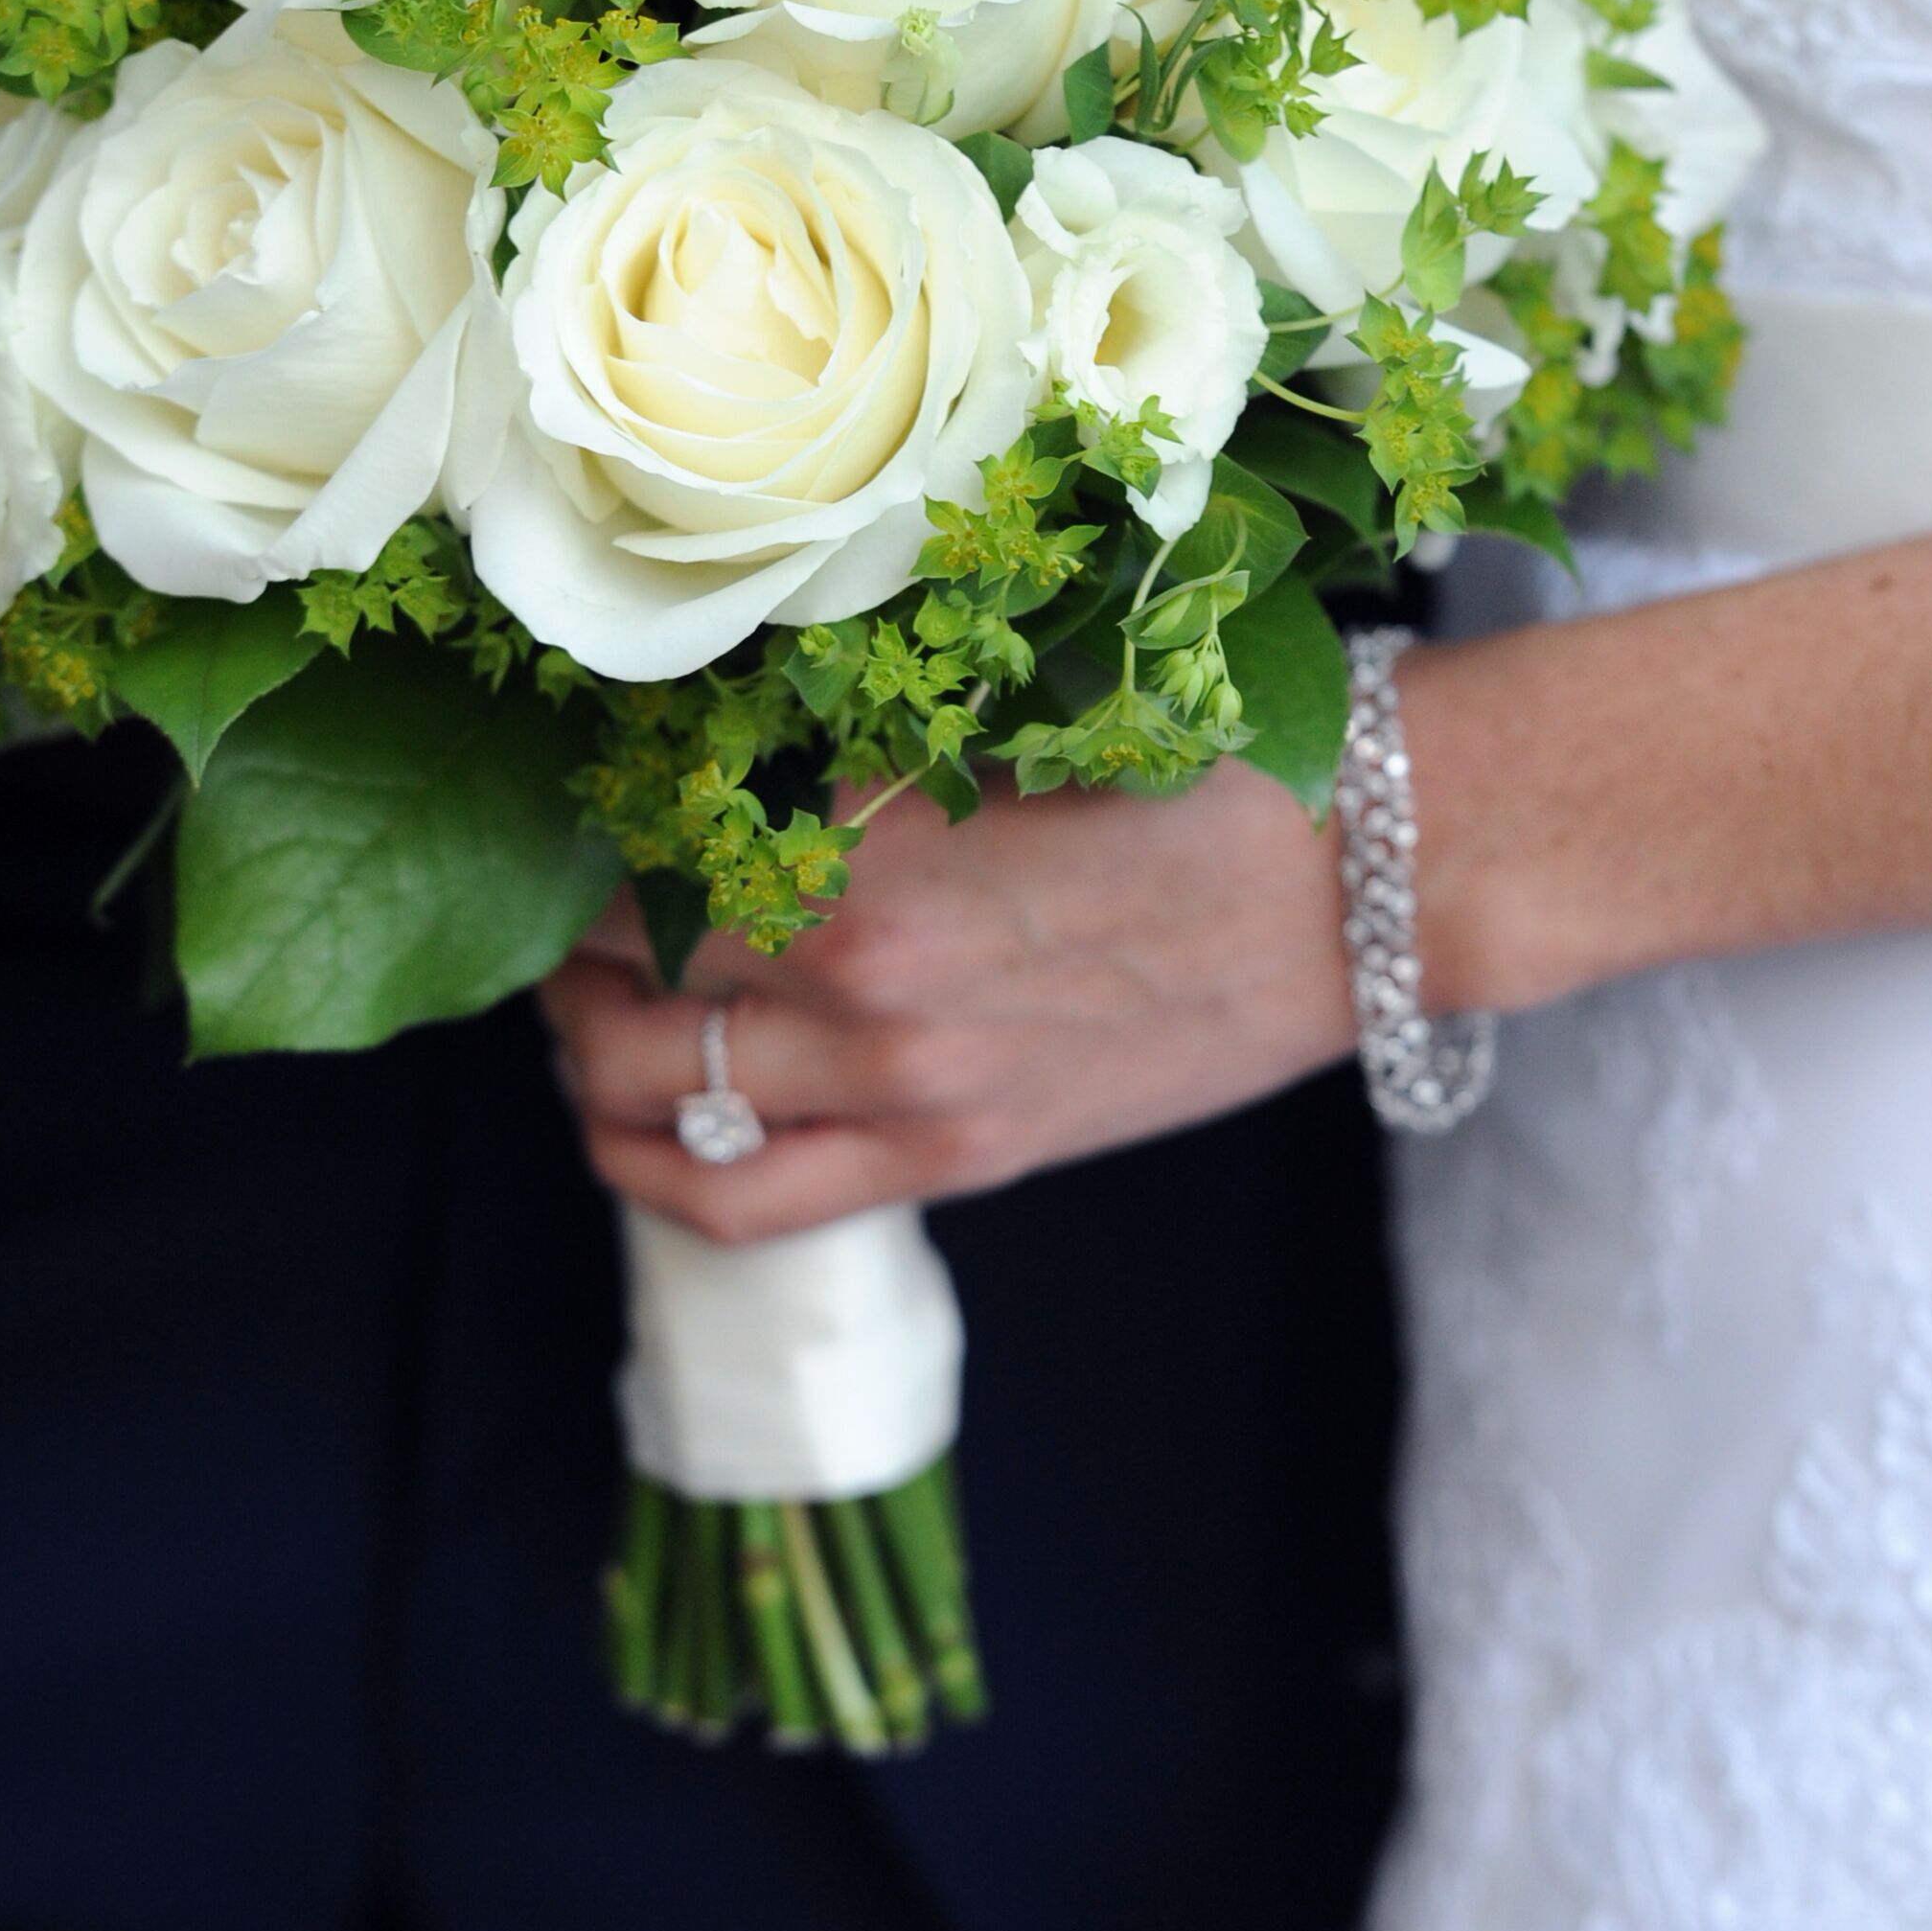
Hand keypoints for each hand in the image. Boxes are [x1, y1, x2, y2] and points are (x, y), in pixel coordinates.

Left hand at [540, 762, 1355, 1242]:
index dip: (588, 834)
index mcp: (868, 842)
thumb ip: (848, 760)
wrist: (1365, 884)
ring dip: (588, 1058)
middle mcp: (863, 978)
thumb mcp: (1001, 727)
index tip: (586, 809)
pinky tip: (641, 1125)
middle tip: (570, 917)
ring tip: (592, 1013)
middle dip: (566, 954)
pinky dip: (657, 1166)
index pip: (639, 850)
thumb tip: (708, 759)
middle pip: (614, 987)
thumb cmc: (1200, 775)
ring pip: (648, 1105)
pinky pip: (741, 1203)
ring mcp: (905, 1089)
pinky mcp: (954, 1159)